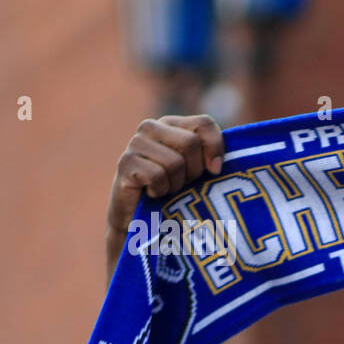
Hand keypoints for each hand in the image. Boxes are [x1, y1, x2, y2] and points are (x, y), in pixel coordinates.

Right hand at [106, 114, 224, 267]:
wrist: (141, 220)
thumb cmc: (176, 193)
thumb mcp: (198, 171)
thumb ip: (212, 156)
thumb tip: (218, 165)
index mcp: (172, 124)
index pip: (204, 123)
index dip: (215, 148)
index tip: (215, 170)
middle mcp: (151, 127)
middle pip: (190, 143)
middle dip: (194, 171)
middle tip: (184, 183)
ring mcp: (135, 143)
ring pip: (174, 162)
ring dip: (176, 184)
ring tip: (168, 189)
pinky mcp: (125, 163)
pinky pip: (157, 175)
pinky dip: (161, 190)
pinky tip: (154, 193)